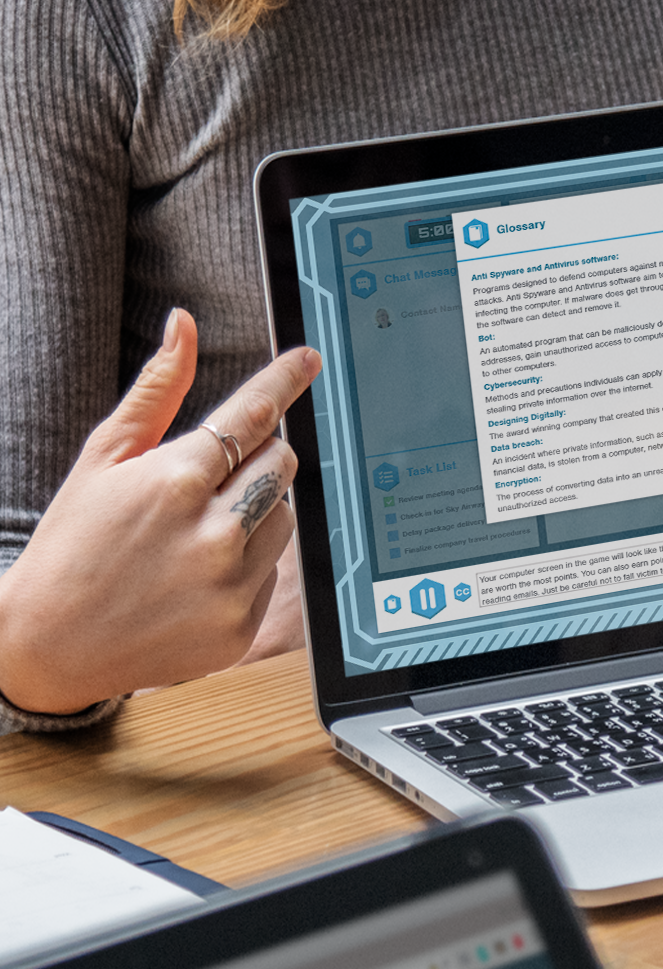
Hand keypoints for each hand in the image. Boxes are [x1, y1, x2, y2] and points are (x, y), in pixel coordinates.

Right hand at [0, 309, 320, 713]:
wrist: (49, 644)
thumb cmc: (74, 542)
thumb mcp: (103, 459)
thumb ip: (156, 391)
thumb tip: (184, 324)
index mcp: (176, 480)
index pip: (253, 415)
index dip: (285, 381)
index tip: (308, 359)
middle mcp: (213, 531)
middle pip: (281, 463)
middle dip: (258, 456)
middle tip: (215, 474)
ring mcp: (231, 582)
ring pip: (284, 515)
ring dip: (256, 510)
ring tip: (197, 531)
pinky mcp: (242, 624)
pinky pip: (274, 570)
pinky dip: (248, 563)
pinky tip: (197, 575)